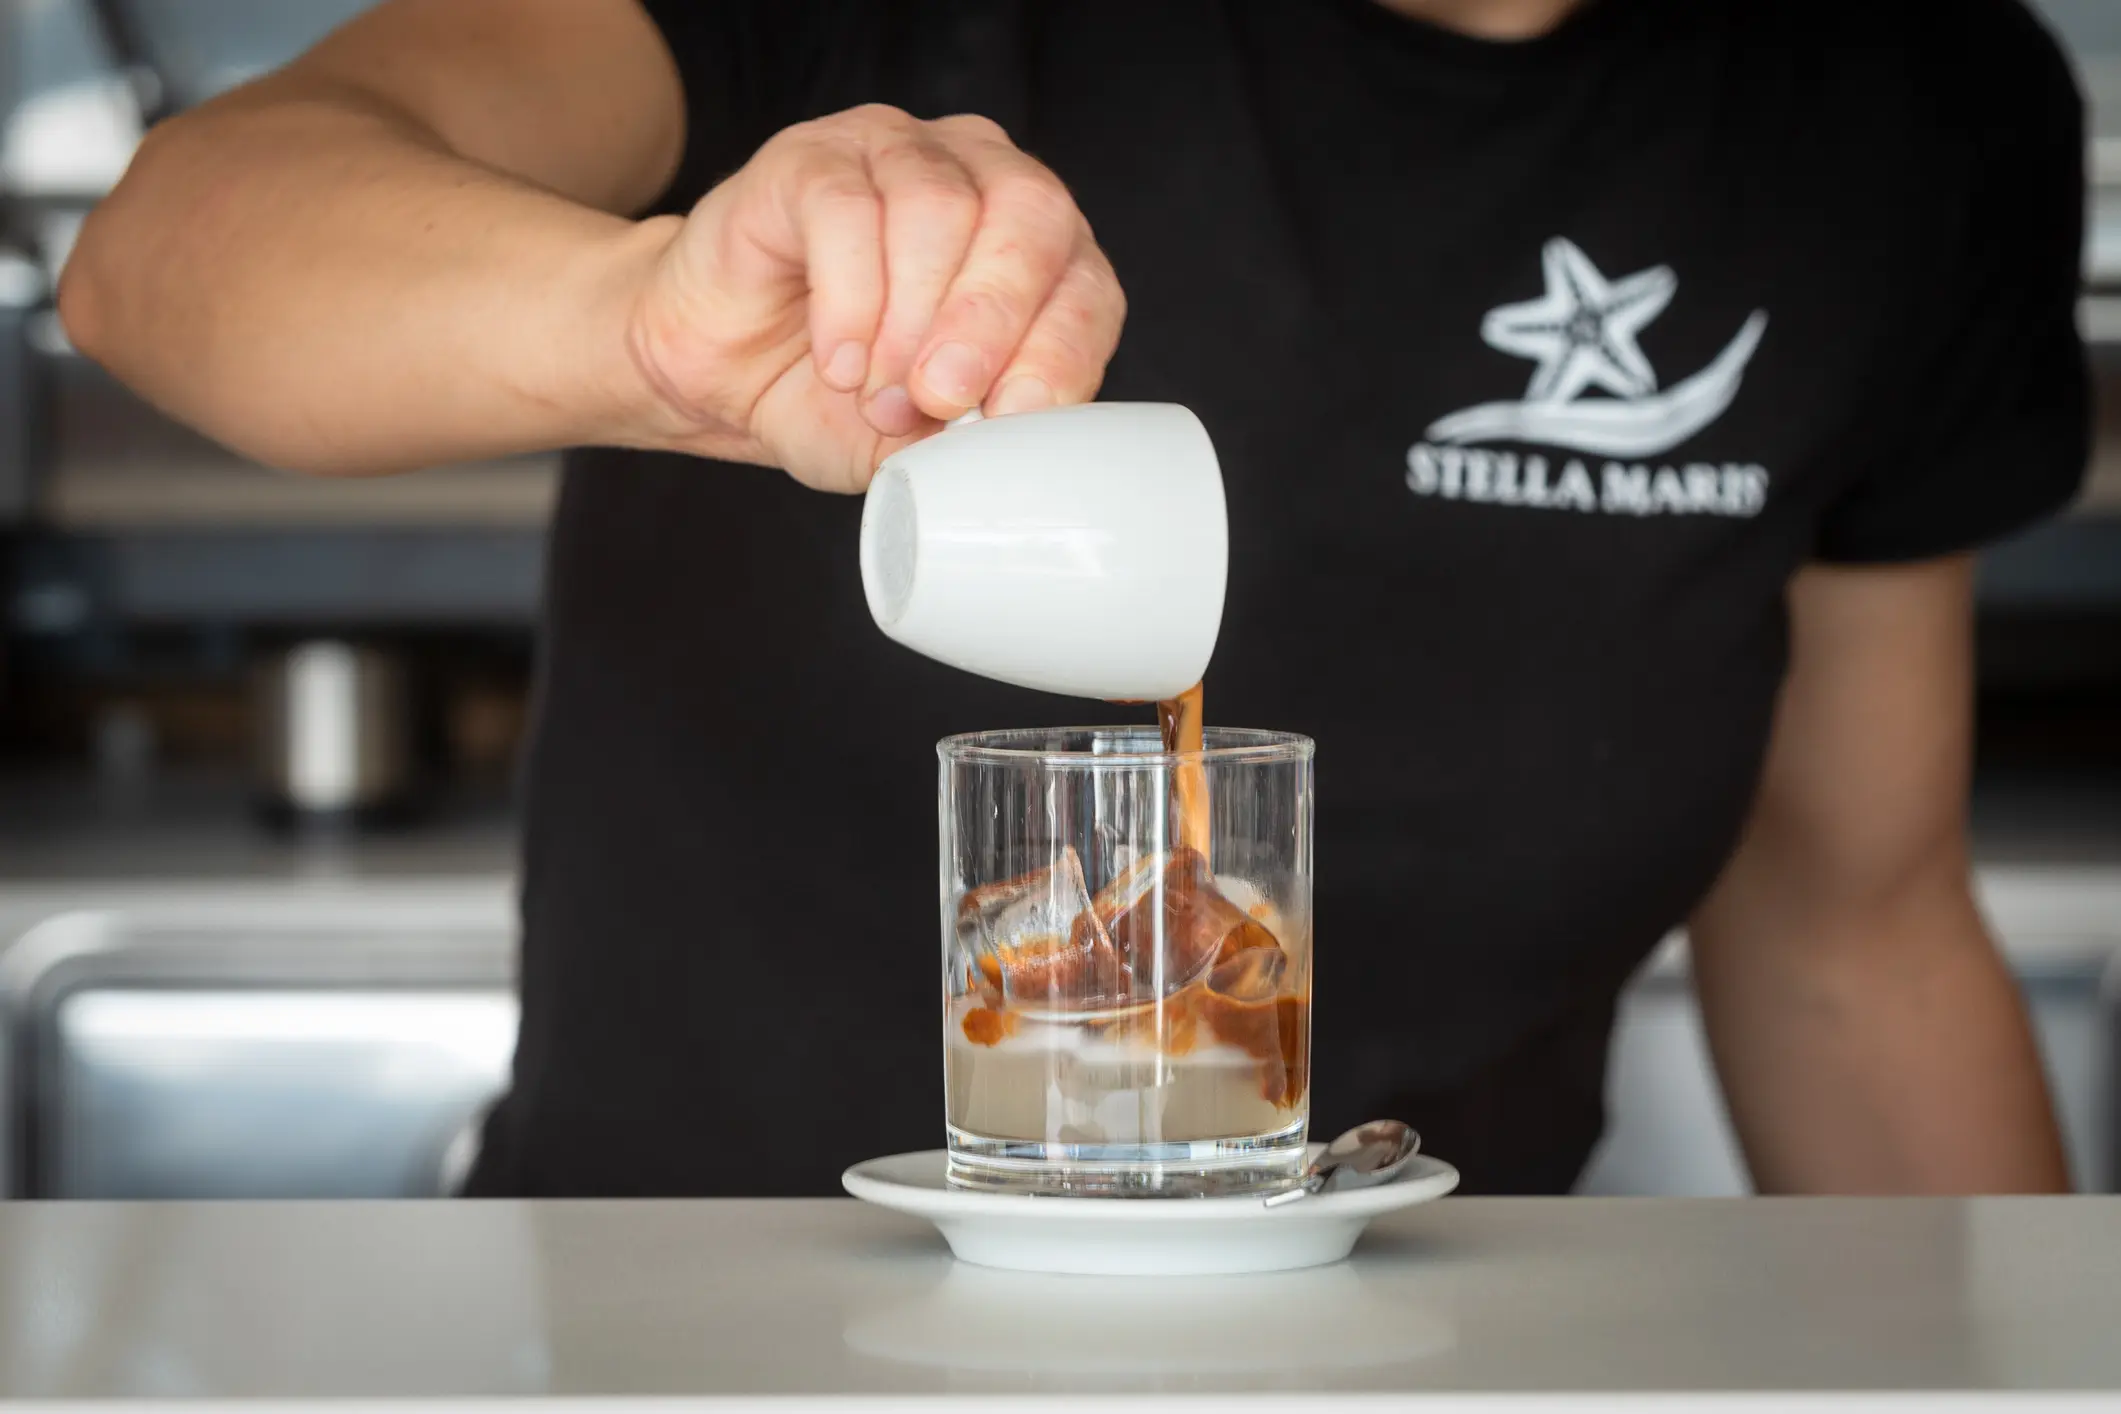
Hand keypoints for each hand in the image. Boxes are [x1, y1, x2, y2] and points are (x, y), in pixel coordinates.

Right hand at [623, 104, 1125, 492]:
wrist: (721, 376)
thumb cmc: (833, 399)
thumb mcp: (919, 446)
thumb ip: (973, 439)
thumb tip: (1009, 441)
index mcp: (1037, 252)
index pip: (1085, 285)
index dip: (1059, 350)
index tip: (1016, 415)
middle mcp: (981, 181)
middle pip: (1028, 218)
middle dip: (989, 322)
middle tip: (942, 397)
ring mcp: (898, 154)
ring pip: (939, 208)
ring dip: (910, 320)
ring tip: (875, 392)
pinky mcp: (813, 158)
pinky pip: (849, 209)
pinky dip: (850, 300)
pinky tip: (838, 361)